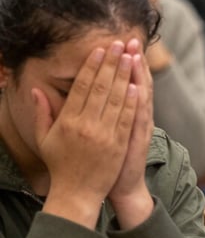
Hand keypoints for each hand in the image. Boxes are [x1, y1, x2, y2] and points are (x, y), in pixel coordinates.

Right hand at [34, 42, 136, 228]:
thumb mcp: (45, 139)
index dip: (91, 66)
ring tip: (130, 57)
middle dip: (111, 64)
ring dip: (124, 76)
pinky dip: (131, 101)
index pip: (81, 87)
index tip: (99, 49)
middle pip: (100, 88)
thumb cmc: (60, 165)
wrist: (77, 193)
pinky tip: (136, 85)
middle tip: (119, 44)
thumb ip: (41, 113)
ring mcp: (103, 134)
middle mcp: (85, 125)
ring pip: (115, 99)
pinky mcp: (118, 144)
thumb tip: (35, 89)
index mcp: (67, 121)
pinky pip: (126, 118)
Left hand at [108, 39, 154, 229]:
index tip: (123, 43)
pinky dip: (138, 102)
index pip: (130, 81)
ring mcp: (140, 126)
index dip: (128, 62)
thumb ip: (105, 109)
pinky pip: (138, 117)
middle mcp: (139, 115)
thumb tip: (95, 88)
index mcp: (131, 112)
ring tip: (135, 55)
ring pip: (141, 95)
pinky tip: (135, 87)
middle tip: (131, 40)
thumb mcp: (109, 129)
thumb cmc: (111, 158)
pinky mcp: (138, 139)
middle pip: (139, 82)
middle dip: (135, 61)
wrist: (123, 185)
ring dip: (138, 75)